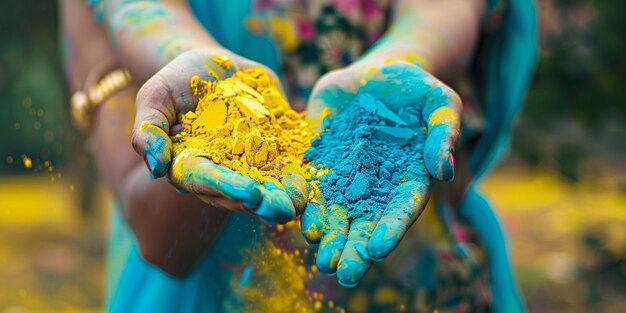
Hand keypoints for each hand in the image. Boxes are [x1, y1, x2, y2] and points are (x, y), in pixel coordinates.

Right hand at [132, 48, 305, 223]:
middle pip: (241, 192)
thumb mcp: (155, 98)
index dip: (226, 187)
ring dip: (284, 197)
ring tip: (300, 205)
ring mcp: (251, 164)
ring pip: (268, 186)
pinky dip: (301, 175)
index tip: (248, 192)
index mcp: (191, 165)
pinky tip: (315, 184)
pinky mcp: (275, 152)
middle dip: (262, 201)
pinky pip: (290, 166)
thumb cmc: (177, 82)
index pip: (207, 181)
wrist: (214, 67)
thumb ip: (148, 130)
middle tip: (281, 209)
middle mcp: (222, 172)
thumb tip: (154, 169)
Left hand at [301, 59, 460, 285]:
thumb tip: (444, 170)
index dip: (391, 230)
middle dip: (354, 248)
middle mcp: (375, 186)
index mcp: (408, 178)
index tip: (378, 249)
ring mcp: (345, 176)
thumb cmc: (415, 89)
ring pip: (335, 212)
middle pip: (366, 222)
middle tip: (344, 273)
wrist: (376, 74)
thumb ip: (444, 134)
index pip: (401, 209)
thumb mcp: (439, 103)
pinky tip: (296, 217)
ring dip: (328, 236)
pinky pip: (309, 184)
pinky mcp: (318, 160)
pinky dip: (303, 202)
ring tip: (320, 259)